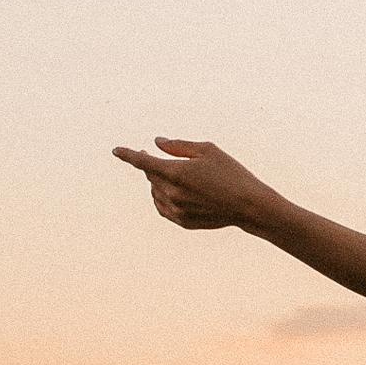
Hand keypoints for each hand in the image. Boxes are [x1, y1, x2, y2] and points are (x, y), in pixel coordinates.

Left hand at [112, 136, 278, 230]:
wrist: (249, 206)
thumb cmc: (231, 173)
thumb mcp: (207, 150)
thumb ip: (178, 146)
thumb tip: (157, 143)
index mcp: (175, 172)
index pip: (142, 161)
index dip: (128, 155)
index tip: (116, 150)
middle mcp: (171, 193)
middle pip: (150, 176)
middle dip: (150, 166)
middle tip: (155, 158)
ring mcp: (176, 210)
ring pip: (155, 193)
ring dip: (157, 183)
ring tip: (170, 175)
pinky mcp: (183, 221)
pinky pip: (163, 208)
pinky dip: (162, 198)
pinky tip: (170, 193)